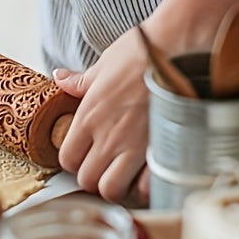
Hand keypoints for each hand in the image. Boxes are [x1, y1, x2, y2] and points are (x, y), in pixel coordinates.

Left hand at [52, 27, 150, 202]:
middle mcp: (108, 136)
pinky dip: (145, 188)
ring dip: (116, 187)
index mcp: (88, 115)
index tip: (84, 155)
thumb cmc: (140, 52)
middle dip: (92, 178)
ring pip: (113, 190)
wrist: (179, 47)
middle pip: (87, 180)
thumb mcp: (102, 65)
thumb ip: (80, 81)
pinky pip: (147, 187)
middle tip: (103, 167)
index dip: (73, 162)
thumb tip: (60, 78)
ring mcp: (135, 147)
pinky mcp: (162, 150)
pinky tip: (147, 175)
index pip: (67, 158)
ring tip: (123, 175)